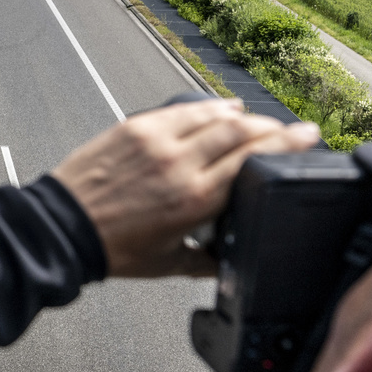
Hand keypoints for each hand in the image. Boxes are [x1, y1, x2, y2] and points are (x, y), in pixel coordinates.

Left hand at [51, 98, 318, 277]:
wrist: (63, 228)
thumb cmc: (112, 248)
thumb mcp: (169, 264)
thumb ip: (207, 260)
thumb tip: (229, 261)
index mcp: (194, 200)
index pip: (255, 161)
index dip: (288, 145)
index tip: (309, 136)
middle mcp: (180, 164)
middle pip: (243, 131)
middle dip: (274, 127)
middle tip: (291, 129)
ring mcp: (156, 141)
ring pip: (215, 115)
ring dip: (243, 116)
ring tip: (259, 121)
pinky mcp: (135, 127)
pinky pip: (182, 109)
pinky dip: (208, 107)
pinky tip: (222, 108)